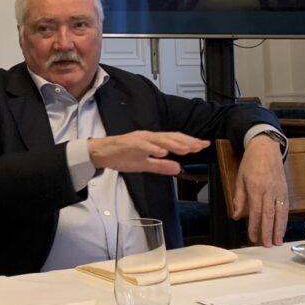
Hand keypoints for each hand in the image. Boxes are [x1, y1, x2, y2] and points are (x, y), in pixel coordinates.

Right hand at [87, 131, 208, 174]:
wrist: (100, 153)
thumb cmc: (121, 157)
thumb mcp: (144, 164)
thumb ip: (161, 166)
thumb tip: (178, 168)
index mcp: (153, 141)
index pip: (175, 140)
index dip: (190, 142)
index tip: (204, 145)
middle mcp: (148, 136)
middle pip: (171, 137)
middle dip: (187, 141)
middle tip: (201, 146)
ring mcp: (139, 139)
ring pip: (160, 139)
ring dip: (174, 144)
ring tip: (187, 149)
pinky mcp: (129, 143)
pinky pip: (143, 145)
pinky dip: (154, 148)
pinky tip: (163, 152)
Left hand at [231, 135, 288, 246]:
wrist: (265, 149)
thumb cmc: (250, 163)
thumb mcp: (239, 178)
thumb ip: (239, 198)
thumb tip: (236, 216)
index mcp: (255, 188)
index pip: (255, 212)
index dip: (254, 226)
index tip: (252, 237)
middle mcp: (269, 190)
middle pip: (269, 215)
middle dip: (268, 231)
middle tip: (267, 245)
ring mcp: (279, 190)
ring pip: (280, 213)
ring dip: (279, 229)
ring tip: (277, 241)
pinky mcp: (285, 190)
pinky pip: (285, 207)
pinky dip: (285, 219)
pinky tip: (282, 228)